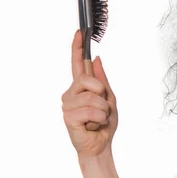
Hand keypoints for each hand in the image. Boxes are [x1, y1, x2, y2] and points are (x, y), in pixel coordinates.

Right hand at [61, 30, 118, 156]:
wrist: (101, 145)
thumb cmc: (104, 124)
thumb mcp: (109, 99)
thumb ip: (102, 81)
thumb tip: (96, 60)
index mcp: (81, 87)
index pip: (76, 64)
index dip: (77, 48)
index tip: (80, 32)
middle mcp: (70, 93)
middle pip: (89, 80)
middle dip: (103, 95)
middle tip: (102, 109)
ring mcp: (67, 105)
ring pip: (94, 98)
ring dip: (104, 111)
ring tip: (98, 120)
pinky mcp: (68, 117)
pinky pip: (92, 112)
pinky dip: (100, 120)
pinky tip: (93, 126)